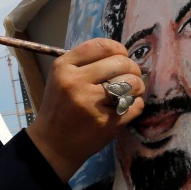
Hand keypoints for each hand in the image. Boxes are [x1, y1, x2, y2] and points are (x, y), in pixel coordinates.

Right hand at [26, 38, 143, 182]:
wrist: (53, 143)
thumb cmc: (60, 107)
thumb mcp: (61, 78)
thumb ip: (85, 63)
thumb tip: (121, 53)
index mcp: (63, 67)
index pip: (101, 46)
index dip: (118, 49)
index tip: (121, 57)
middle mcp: (76, 82)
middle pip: (121, 63)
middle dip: (132, 68)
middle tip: (129, 76)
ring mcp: (91, 103)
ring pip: (132, 83)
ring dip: (137, 86)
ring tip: (129, 92)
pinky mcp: (106, 122)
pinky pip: (135, 105)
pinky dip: (136, 104)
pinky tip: (125, 107)